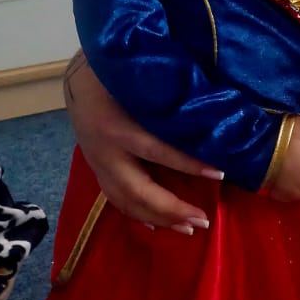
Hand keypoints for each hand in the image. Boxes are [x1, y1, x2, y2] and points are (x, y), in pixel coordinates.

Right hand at [67, 56, 217, 233]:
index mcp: (118, 125)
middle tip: (204, 220)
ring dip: (158, 217)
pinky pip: (115, 199)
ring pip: (126, 200)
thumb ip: (171, 95)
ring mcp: (98, 163)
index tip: (220, 173)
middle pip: (139, 189)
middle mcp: (106, 150)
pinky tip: (158, 226)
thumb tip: (213, 110)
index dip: (188, 164)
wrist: (79, 77)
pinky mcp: (96, 169)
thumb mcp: (143, 80)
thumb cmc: (120, 71)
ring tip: (188, 228)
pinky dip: (137, 214)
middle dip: (171, 208)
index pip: (158, 150)